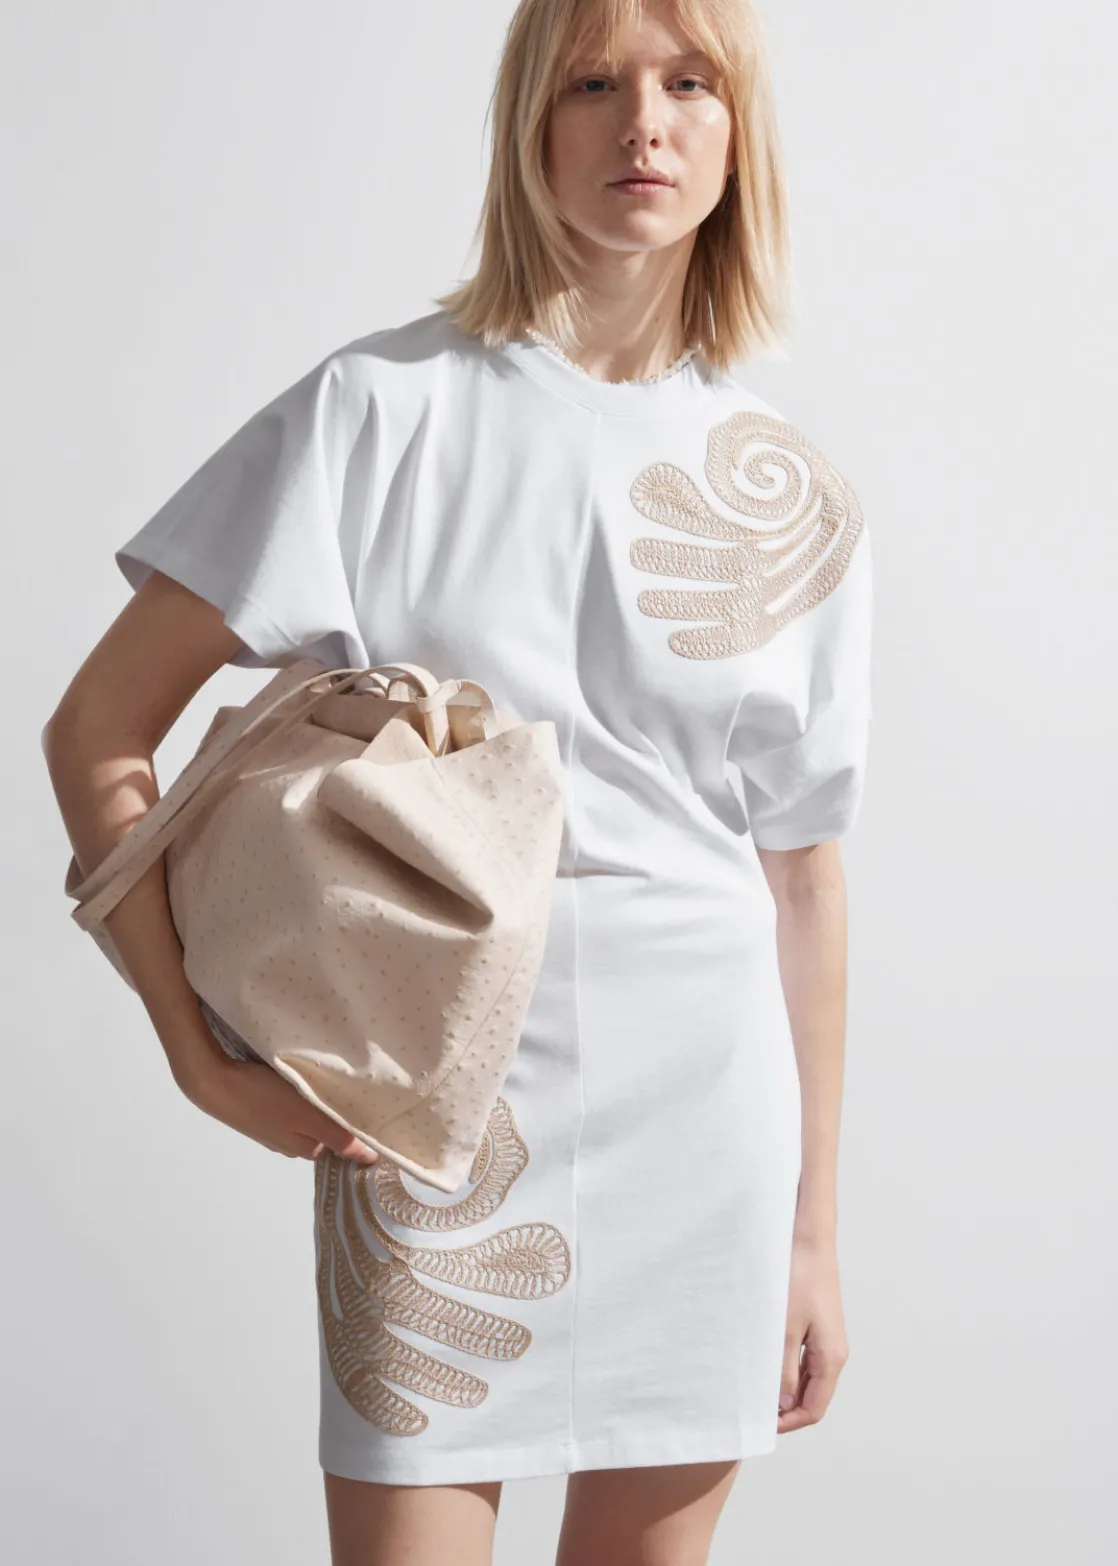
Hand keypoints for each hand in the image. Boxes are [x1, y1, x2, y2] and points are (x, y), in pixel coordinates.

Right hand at [183, 1053, 380, 1165]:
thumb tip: (371, 1158)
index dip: (357, 1125)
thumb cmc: (264, 1099)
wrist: (214, 1083)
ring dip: (319, 1105)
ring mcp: (274, 1130)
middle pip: (326, 1130)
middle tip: (354, 1088)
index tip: (372, 1106)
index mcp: (306, 1149)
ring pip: (308, 1119)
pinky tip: (300, 1083)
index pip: (343, 1142)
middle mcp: (291, 1145)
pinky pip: (291, 1109)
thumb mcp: (307, 1117)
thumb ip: (338, 1136)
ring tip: (331, 1081)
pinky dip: (300, 1099)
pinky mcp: (261, 1113)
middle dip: (338, 1113)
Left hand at [777, 1231, 848, 1432]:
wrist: (809, 1241)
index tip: (761, 1425)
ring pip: (809, 1380)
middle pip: (813, 1397)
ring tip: (757, 1391)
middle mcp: (834, 1353)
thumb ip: (784, 1370)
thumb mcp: (784, 1329)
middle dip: (786, 1410)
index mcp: (831, 1358)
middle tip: (755, 1411)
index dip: (788, 1423)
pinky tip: (767, 1366)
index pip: (813, 1409)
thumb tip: (784, 1405)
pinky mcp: (817, 1326)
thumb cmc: (798, 1280)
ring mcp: (827, 1340)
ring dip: (786, 1390)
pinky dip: (788, 1370)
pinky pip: (805, 1360)